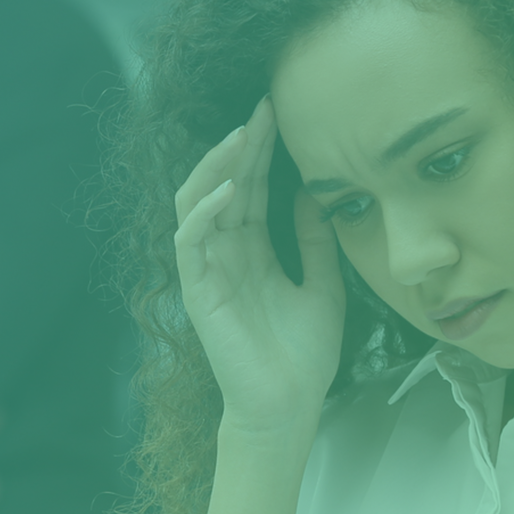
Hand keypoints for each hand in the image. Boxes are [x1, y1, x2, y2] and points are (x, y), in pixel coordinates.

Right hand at [173, 96, 344, 436]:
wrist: (290, 407)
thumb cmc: (304, 356)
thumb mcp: (323, 285)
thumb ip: (315, 241)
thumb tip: (314, 192)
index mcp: (252, 251)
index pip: (250, 188)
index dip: (261, 150)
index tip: (280, 112)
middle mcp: (225, 254)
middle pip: (225, 184)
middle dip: (242, 144)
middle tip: (266, 106)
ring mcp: (208, 270)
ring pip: (197, 202)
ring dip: (216, 166)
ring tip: (240, 136)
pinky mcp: (197, 291)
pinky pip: (190, 241)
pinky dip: (203, 212)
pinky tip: (227, 189)